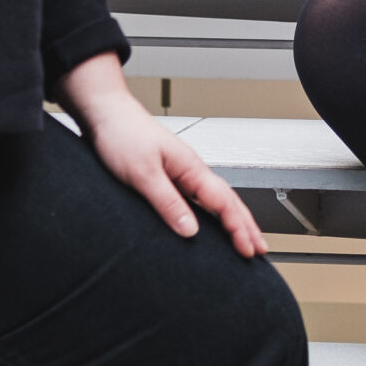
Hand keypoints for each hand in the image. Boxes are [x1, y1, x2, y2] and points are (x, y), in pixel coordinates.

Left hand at [59, 55, 266, 256]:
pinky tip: (210, 223)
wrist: (106, 114)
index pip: (224, 202)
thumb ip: (167, 201)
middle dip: (246, 226)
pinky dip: (212, 214)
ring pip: (216, 200)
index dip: (239, 228)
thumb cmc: (122, 135)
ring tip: (244, 240)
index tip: (249, 250)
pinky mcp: (169, 176)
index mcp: (191, 167)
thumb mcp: (143, 173)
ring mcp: (181, 173)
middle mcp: (191, 170)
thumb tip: (189, 229)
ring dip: (233, 220)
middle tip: (259, 251)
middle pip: (228, 201)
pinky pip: (198, 199)